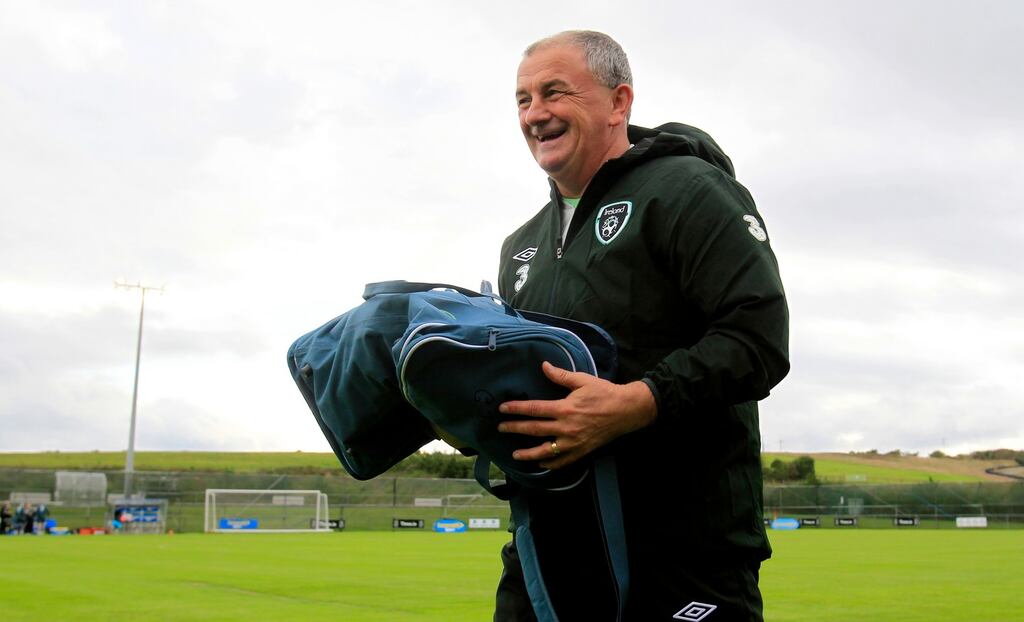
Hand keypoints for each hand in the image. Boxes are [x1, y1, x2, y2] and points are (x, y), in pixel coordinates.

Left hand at [496, 361, 657, 468]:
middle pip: (535, 430)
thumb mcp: (582, 380)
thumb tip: (544, 366)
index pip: (534, 409)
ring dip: (529, 454)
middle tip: (501, 429)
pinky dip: (551, 464)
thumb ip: (561, 375)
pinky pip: (563, 461)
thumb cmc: (604, 393)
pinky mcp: (582, 450)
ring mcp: (574, 442)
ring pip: (546, 451)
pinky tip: (541, 464)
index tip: (503, 409)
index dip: (517, 409)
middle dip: (515, 429)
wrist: (626, 411)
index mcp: (565, 408)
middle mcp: (566, 427)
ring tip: (515, 455)